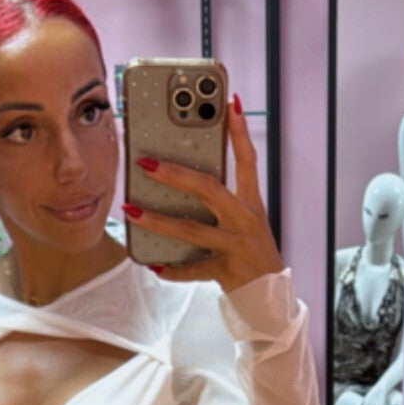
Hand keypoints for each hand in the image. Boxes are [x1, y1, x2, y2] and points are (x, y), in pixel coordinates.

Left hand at [123, 97, 283, 292]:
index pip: (246, 160)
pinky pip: (193, 270)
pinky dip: (172, 269)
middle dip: (176, 174)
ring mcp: (235, 246)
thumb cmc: (252, 256)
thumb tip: (183, 181)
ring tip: (132, 210)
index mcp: (250, 204)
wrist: (271, 300)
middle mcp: (244, 220)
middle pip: (209, 189)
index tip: (229, 104)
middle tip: (147, 163)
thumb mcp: (246, 223)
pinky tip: (152, 263)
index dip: (239, 132)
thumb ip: (222, 202)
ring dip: (158, 221)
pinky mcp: (226, 271)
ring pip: (192, 230)